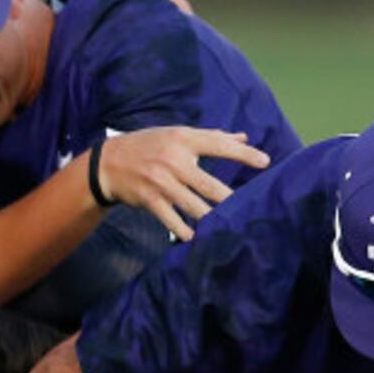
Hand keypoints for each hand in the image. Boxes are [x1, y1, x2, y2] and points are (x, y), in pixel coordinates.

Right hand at [94, 127, 268, 240]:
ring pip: (195, 207)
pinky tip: (197, 237)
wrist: (107, 163)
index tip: (266, 163)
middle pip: (209, 185)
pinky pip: (174, 220)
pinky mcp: (150, 200)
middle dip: (230, 200)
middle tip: (251, 210)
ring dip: (212, 220)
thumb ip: (210, 137)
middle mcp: (173, 160)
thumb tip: (244, 137)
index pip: (218, 145)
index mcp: (182, 139)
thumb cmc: (149, 146)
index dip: (243, 155)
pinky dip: (187, 231)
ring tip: (229, 228)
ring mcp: (161, 182)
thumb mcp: (175, 135)